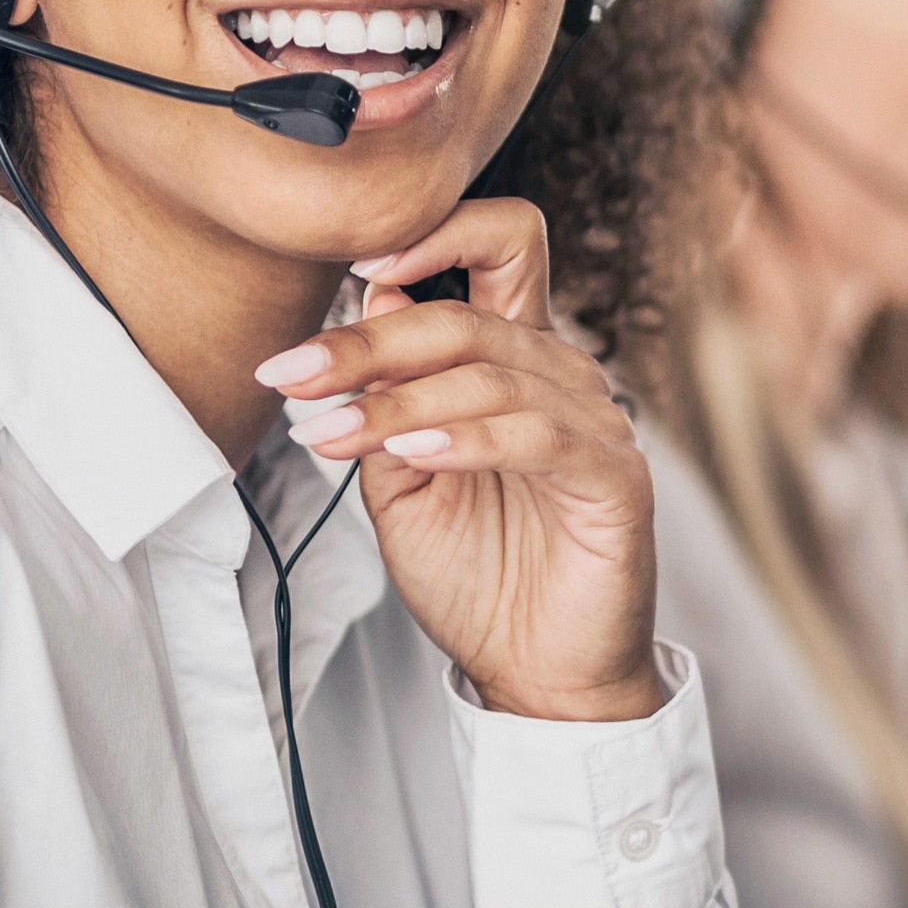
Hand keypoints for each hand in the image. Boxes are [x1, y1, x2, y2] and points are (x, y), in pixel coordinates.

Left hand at [252, 198, 663, 721]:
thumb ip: (389, 401)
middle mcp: (563, 377)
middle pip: (469, 317)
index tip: (350, 267)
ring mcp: (597, 425)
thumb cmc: (477, 576)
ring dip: (398, 401)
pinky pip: (541, 436)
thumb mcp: (402, 480)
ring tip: (329, 435)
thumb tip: (372, 301)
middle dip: (368, 344)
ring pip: (494, 375)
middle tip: (291, 374)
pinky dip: (469, 438)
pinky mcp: (615, 480)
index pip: (502, 245)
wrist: (535, 674)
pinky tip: (414, 452)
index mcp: (516, 361)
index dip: (437, 233)